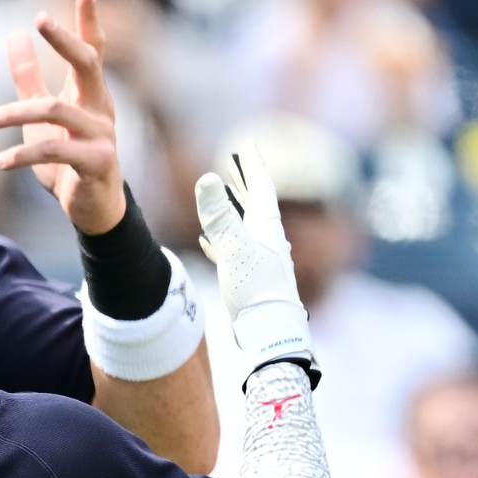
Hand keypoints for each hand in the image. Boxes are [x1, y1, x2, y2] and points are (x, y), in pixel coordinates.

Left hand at [0, 0, 125, 234]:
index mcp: (89, 93)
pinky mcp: (96, 162)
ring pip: (55, 110)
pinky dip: (23, 154)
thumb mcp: (42, 117)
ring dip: (12, 114)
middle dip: (65, 40)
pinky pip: (55, 149)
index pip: (93, 48)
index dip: (90, 19)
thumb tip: (13, 34)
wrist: (92, 209)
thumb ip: (29, 78)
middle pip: (89, 63)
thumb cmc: (67, 159)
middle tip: (41, 19)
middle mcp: (100, 107)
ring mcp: (102, 135)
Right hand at [194, 142, 314, 377]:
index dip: (253, 166)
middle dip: (245, 181)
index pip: (261, 189)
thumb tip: (208, 178)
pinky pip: (232, 249)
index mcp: (267, 229)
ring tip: (224, 193)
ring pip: (244, 225)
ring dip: (233, 207)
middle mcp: (266, 240)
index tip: (248, 143)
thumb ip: (220, 216)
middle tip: (237, 161)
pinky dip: (220, 238)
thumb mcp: (235, 249)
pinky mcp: (247, 278)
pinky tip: (208, 240)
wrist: (269, 334)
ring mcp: (258, 259)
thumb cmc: (257, 291)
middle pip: (255, 203)